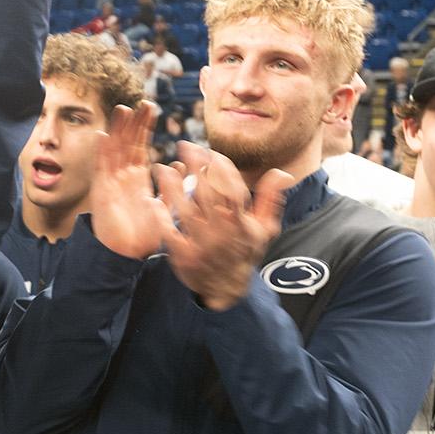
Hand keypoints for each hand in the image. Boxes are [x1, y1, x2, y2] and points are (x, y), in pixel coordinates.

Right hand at [87, 103, 170, 259]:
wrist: (126, 255)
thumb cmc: (144, 235)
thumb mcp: (165, 209)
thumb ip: (172, 189)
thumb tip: (179, 166)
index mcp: (138, 178)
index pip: (140, 146)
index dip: (144, 127)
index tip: (151, 108)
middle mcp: (123, 176)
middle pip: (127, 143)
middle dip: (133, 123)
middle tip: (142, 103)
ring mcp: (111, 182)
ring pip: (113, 150)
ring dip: (117, 130)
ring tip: (123, 109)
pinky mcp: (101, 191)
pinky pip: (100, 168)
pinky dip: (101, 152)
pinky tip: (104, 135)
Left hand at [153, 141, 292, 311]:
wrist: (227, 288)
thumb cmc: (244, 252)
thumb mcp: (264, 229)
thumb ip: (270, 199)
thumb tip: (282, 172)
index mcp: (241, 223)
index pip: (233, 189)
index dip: (222, 168)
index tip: (211, 152)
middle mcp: (221, 232)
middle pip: (207, 194)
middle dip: (196, 167)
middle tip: (184, 146)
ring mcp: (201, 244)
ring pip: (185, 210)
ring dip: (172, 186)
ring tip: (162, 167)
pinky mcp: (183, 255)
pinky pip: (168, 232)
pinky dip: (160, 216)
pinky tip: (152, 199)